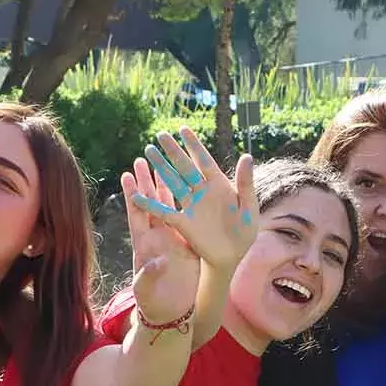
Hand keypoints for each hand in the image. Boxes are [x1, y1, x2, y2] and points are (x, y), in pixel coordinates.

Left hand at [122, 158, 198, 333]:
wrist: (170, 314)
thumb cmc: (153, 304)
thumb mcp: (147, 290)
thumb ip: (150, 275)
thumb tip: (158, 263)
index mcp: (143, 245)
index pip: (136, 214)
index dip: (132, 195)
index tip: (127, 174)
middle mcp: (156, 238)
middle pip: (150, 202)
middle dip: (147, 180)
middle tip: (144, 156)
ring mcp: (171, 240)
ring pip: (168, 207)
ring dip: (165, 186)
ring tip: (163, 164)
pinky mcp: (186, 245)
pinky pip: (186, 220)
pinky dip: (186, 205)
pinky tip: (189, 189)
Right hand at [133, 128, 257, 273]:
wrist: (233, 257)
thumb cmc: (244, 232)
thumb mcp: (249, 207)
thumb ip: (246, 182)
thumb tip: (247, 155)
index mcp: (219, 185)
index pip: (204, 160)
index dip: (193, 145)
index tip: (183, 129)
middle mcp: (202, 192)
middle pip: (184, 167)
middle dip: (172, 151)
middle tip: (160, 134)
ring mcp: (190, 206)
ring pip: (172, 182)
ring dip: (161, 167)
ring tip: (148, 151)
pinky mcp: (183, 222)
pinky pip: (163, 211)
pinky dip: (150, 204)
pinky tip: (136, 195)